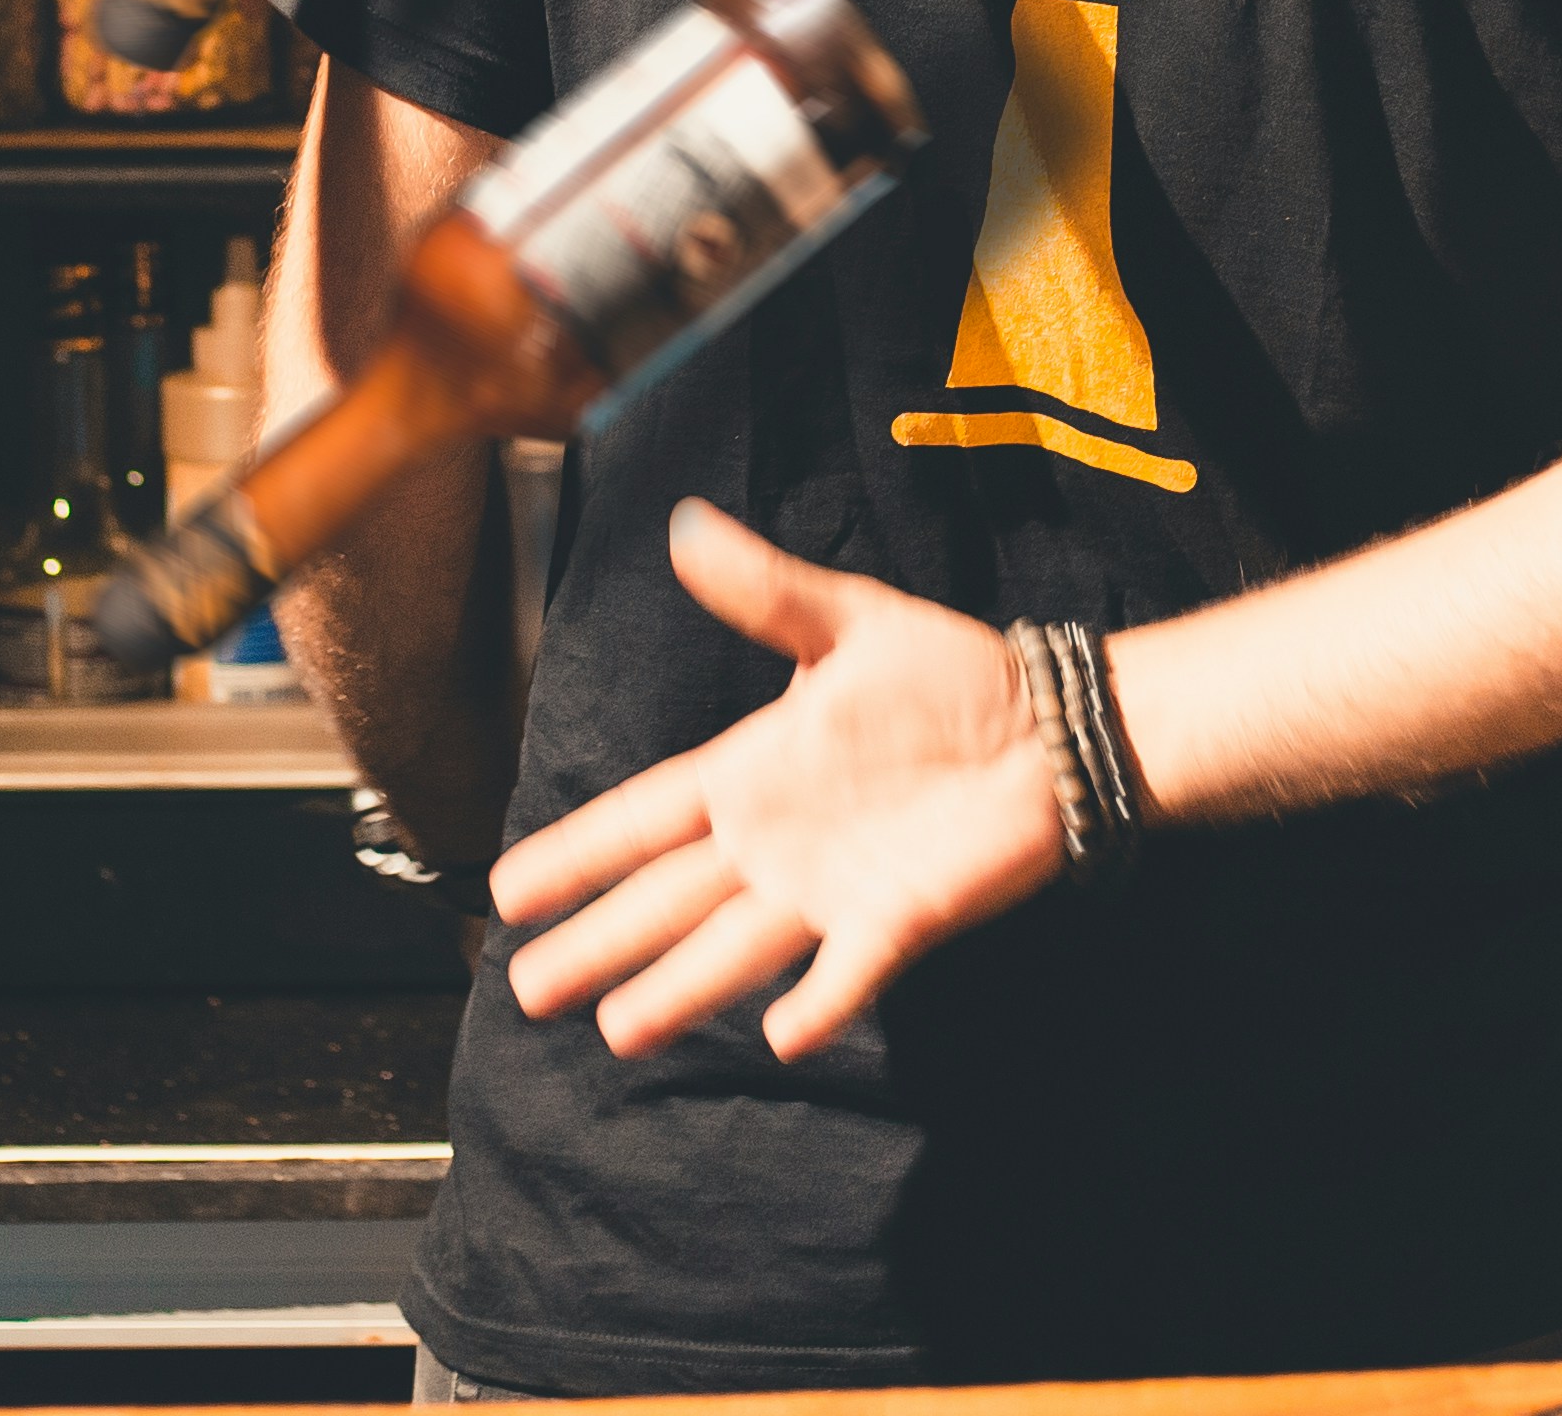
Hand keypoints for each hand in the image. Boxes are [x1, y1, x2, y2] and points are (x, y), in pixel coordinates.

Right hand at [490, 499, 1070, 1060]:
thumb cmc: (953, 672)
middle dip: (598, 941)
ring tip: (616, 1030)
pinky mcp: (899, 919)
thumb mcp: (851, 620)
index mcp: (753, 771)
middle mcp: (776, 841)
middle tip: (527, 989)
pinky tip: (784, 1034)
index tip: (508, 890)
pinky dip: (821, 1000)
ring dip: (680, 987)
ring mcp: (833, 888)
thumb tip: (685, 526)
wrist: (1053, 725)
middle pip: (668, 899)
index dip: (578, 853)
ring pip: (736, 948)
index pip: (644, 816)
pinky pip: (851, 970)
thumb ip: (766, 589)